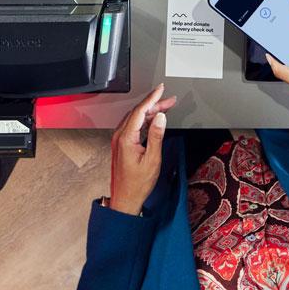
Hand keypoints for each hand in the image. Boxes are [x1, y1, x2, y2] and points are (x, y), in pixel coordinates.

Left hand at [106, 84, 175, 215]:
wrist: (125, 199)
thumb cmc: (137, 184)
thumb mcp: (152, 160)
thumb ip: (156, 136)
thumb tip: (161, 118)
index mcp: (126, 138)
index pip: (140, 111)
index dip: (152, 98)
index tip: (161, 90)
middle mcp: (119, 136)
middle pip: (138, 113)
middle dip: (154, 104)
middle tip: (169, 100)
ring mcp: (119, 140)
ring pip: (135, 118)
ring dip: (150, 112)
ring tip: (165, 108)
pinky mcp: (121, 145)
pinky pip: (133, 126)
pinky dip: (144, 120)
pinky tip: (154, 120)